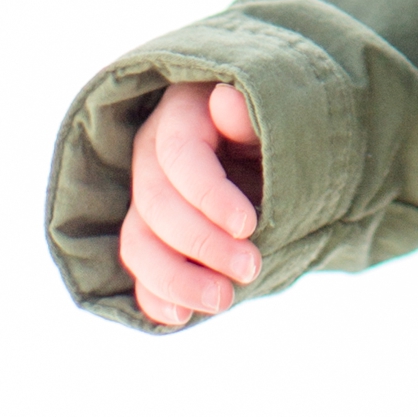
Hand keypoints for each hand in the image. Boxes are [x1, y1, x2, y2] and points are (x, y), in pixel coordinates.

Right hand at [121, 82, 263, 326]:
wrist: (275, 151)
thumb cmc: (279, 124)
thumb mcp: (277, 111)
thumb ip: (252, 114)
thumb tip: (225, 100)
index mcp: (180, 117)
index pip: (180, 156)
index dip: (209, 195)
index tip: (248, 226)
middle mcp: (152, 157)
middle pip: (156, 204)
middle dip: (202, 243)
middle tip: (252, 268)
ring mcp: (146, 199)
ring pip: (138, 242)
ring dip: (175, 279)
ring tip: (222, 301)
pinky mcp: (151, 236)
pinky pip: (140, 270)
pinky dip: (154, 296)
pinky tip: (181, 316)